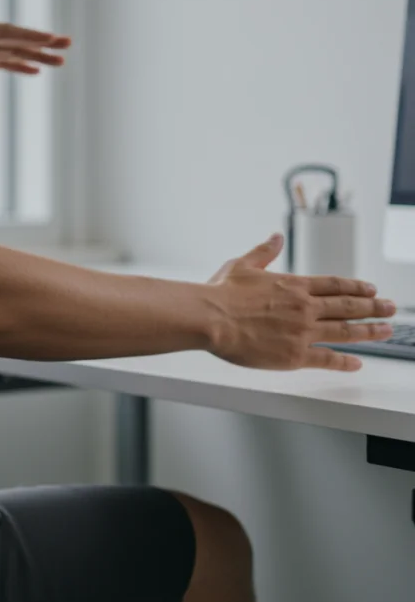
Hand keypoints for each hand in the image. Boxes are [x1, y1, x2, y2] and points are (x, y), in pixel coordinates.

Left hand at [0, 19, 70, 79]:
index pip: (5, 32)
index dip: (29, 36)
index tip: (51, 40)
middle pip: (14, 38)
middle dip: (41, 43)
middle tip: (67, 45)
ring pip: (11, 51)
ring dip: (34, 56)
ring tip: (60, 62)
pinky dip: (17, 65)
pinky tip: (34, 70)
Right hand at [205, 234, 394, 370]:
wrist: (210, 318)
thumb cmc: (220, 293)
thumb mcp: (242, 265)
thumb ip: (263, 252)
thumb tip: (275, 238)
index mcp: (294, 285)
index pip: (335, 285)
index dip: (356, 288)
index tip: (371, 289)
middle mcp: (305, 307)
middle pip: (348, 307)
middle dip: (373, 307)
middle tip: (390, 308)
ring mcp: (302, 332)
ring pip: (345, 331)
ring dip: (369, 331)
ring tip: (386, 331)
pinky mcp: (294, 355)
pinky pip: (327, 358)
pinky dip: (344, 362)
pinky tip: (357, 363)